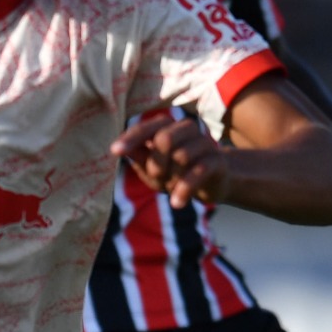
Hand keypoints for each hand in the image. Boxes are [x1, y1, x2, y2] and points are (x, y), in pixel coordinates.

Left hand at [114, 111, 230, 208]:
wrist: (213, 184)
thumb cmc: (176, 173)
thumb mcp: (153, 168)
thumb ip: (139, 157)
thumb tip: (121, 148)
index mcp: (167, 127)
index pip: (146, 128)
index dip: (130, 139)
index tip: (115, 151)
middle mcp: (187, 128)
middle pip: (165, 139)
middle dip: (156, 164)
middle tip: (157, 177)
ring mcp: (204, 143)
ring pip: (182, 155)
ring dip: (172, 178)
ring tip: (173, 188)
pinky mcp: (217, 160)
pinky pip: (197, 171)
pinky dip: (184, 189)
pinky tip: (177, 203)